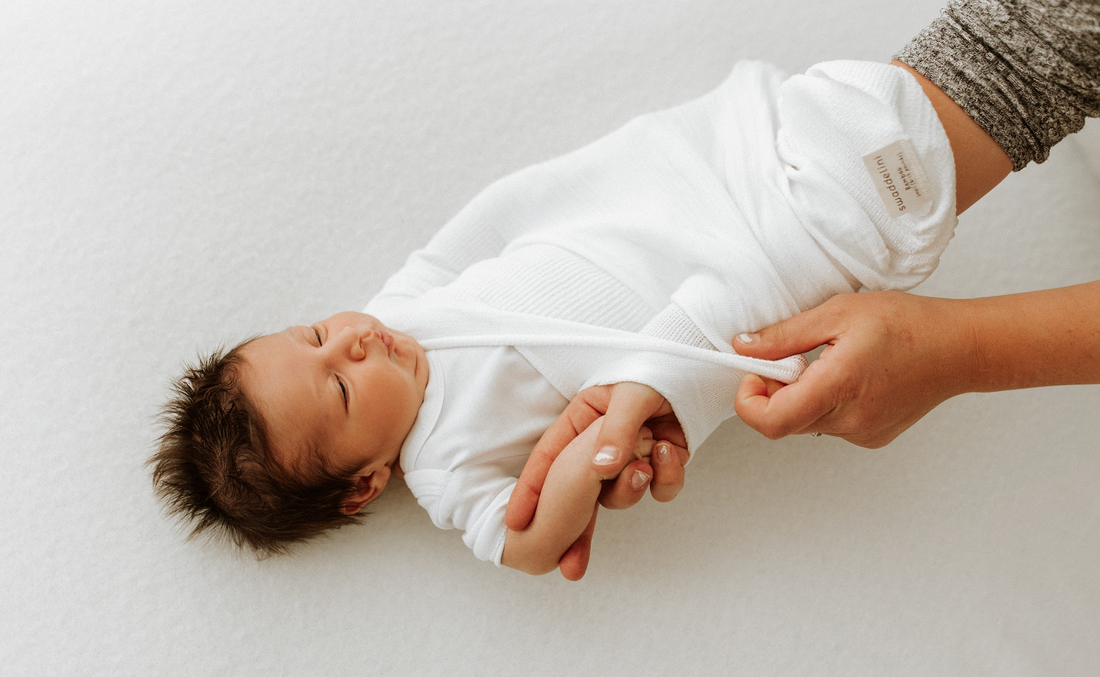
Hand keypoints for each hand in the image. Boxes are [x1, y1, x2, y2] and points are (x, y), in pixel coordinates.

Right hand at [504, 382, 688, 579]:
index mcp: (580, 421)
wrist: (702, 367)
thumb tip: (601, 469)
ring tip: (646, 464)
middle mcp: (600, 444)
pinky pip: (658, 489)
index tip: (516, 522)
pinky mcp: (660, 465)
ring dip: (633, 488)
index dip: (531, 491)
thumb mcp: (629, 394)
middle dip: (575, 531)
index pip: (549, 459)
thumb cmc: (657, 368)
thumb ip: (614, 431)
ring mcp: (630, 457)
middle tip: (569, 566)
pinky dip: (668, 478)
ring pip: (619, 495)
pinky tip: (671, 452)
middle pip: (578, 493)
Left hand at [733, 291, 975, 447]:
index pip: (770, 421)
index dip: (749, 400)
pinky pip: (829, 425)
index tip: (756, 372)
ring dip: (800, 396)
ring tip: (828, 361)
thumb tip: (743, 347)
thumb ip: (785, 335)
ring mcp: (862, 434)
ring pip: (805, 423)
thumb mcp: (838, 313)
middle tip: (794, 357)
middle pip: (784, 421)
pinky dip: (825, 403)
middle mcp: (850, 421)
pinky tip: (849, 377)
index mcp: (839, 388)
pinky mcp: (871, 437)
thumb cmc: (906, 324)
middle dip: (774, 391)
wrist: (960, 348)